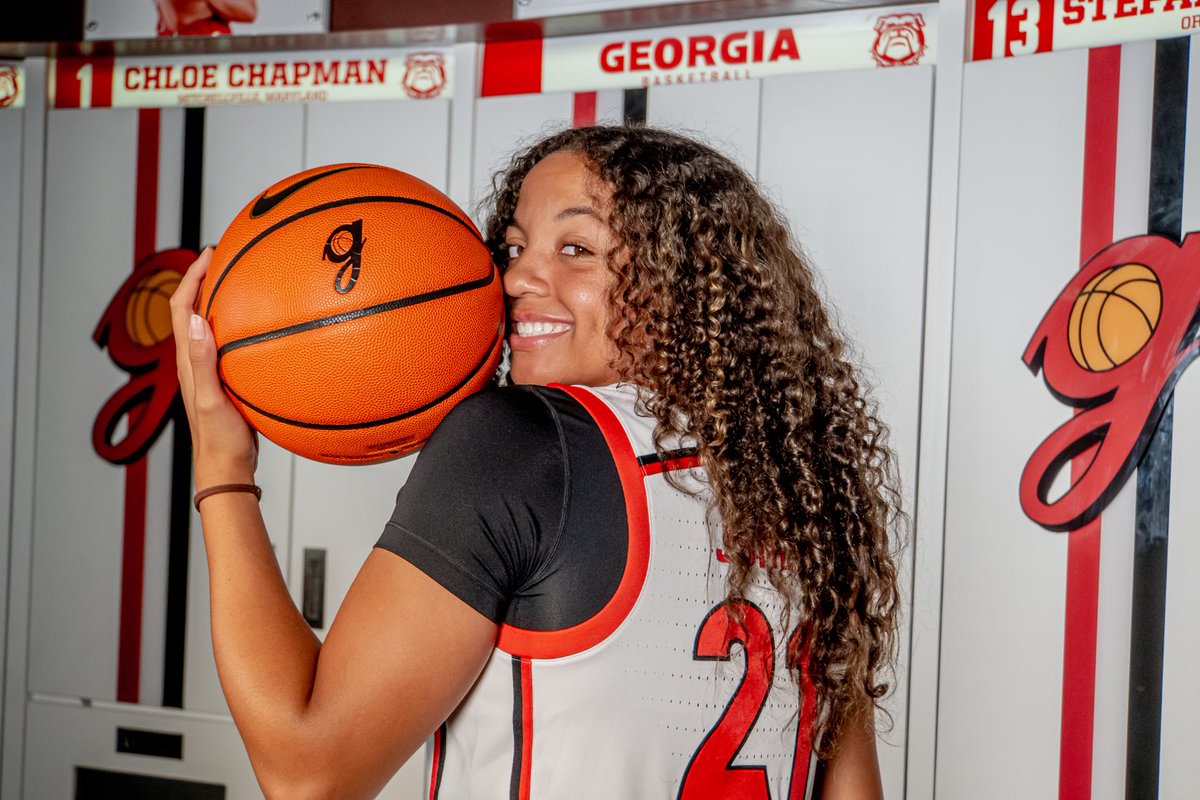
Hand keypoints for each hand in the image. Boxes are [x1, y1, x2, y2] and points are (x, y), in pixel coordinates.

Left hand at [170, 247, 257, 485]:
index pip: (180, 308)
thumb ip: (203, 361)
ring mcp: (210, 370)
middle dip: (203, 279)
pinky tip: (263, 327)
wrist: (227, 467)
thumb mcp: (212, 399)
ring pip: (209, 325)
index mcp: (187, 361)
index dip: (190, 277)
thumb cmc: (219, 439)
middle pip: (191, 310)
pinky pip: (228, 343)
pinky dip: (238, 326)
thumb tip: (195, 320)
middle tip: (225, 258)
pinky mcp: (225, 380)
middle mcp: (194, 361)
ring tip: (241, 282)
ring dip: (219, 300)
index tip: (209, 254)